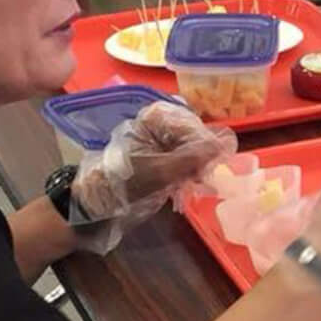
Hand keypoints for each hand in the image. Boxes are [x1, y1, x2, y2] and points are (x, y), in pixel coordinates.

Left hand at [70, 101, 236, 250]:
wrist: (96, 202)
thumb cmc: (124, 181)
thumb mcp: (161, 170)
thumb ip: (194, 157)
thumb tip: (225, 145)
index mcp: (156, 117)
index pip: (195, 125)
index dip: (205, 146)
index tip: (208, 169)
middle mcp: (159, 124)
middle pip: (195, 136)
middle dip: (201, 159)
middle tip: (200, 180)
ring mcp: (160, 141)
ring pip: (192, 150)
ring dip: (196, 169)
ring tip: (192, 186)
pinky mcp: (159, 157)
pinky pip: (183, 161)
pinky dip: (187, 174)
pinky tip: (185, 187)